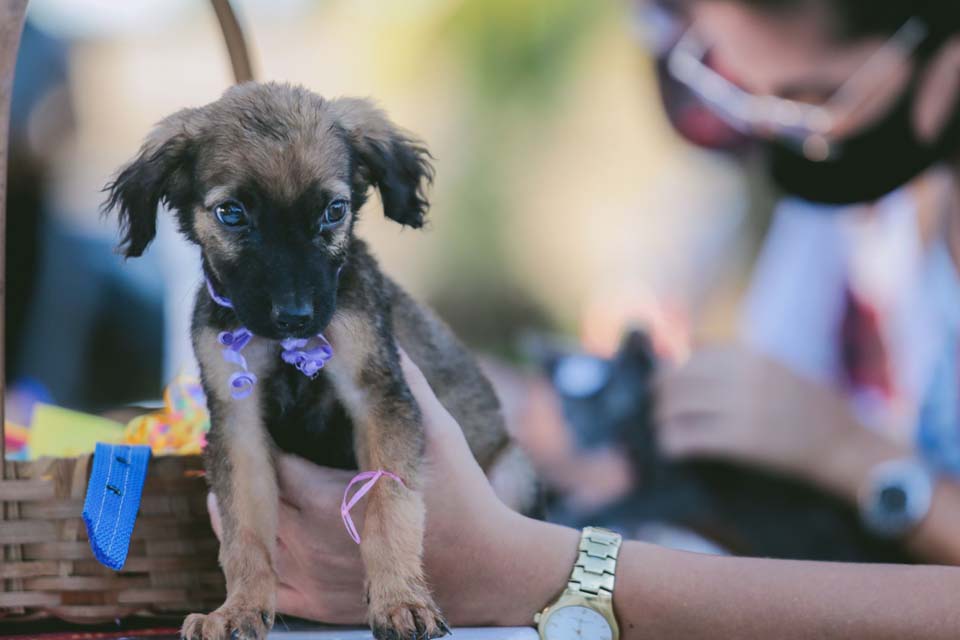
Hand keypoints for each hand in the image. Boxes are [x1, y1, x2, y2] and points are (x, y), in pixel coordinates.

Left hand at [209, 349, 577, 625]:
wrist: (485, 572)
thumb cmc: (464, 498)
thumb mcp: (440, 432)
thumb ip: (407, 384)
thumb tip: (387, 339)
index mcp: (333, 499)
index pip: (271, 461)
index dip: (260, 434)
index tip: (257, 410)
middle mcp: (312, 543)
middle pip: (251, 502)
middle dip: (246, 470)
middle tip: (237, 441)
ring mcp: (313, 579)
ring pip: (249, 544)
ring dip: (234, 514)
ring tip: (236, 485)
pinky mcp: (320, 605)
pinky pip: (269, 585)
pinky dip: (254, 559)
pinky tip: (256, 534)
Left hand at [655, 344, 862, 482]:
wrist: (845, 444)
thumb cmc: (811, 407)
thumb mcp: (776, 368)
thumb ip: (737, 358)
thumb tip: (690, 342)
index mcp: (753, 356)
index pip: (694, 355)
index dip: (672, 370)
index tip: (663, 381)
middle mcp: (746, 376)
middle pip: (680, 378)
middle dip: (660, 394)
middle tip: (654, 407)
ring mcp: (744, 407)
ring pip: (681, 407)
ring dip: (662, 419)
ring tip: (659, 428)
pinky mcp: (744, 439)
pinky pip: (694, 437)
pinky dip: (674, 443)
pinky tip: (670, 449)